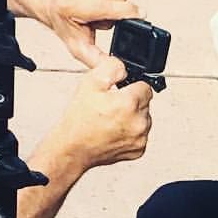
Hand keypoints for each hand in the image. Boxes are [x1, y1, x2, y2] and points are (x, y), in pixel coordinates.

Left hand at [41, 0, 139, 68]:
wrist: (54, 2)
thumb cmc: (67, 24)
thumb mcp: (78, 47)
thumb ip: (97, 60)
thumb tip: (118, 68)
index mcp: (70, 5)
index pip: (104, 6)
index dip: (126, 11)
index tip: (141, 15)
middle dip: (119, 10)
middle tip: (104, 19)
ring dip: (118, 1)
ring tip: (103, 9)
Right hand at [56, 44, 153, 170]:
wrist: (73, 149)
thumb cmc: (79, 120)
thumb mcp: (90, 82)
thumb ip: (112, 67)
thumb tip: (124, 68)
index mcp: (130, 103)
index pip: (145, 85)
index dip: (130, 87)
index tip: (118, 93)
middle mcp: (139, 122)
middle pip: (145, 103)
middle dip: (131, 102)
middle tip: (110, 107)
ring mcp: (140, 138)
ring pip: (144, 119)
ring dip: (132, 117)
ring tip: (110, 121)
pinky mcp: (138, 150)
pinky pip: (140, 135)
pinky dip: (130, 133)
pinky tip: (113, 132)